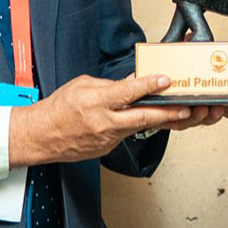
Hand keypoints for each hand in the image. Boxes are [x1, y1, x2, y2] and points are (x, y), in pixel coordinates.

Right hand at [9, 73, 211, 166]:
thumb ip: (109, 84)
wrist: (40, 136)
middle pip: (142, 117)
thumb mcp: (82, 85)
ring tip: (177, 113)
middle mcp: (103, 121)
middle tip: (186, 107)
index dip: (149, 85)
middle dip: (168, 112)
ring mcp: (107, 138)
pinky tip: (148, 120)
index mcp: (96, 102)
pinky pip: (127, 134)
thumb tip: (130, 82)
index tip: (165, 79)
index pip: (127, 92)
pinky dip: (138, 126)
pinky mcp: (107, 147)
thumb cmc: (58, 109)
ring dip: (159, 120)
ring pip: (139, 127)